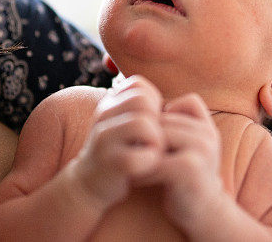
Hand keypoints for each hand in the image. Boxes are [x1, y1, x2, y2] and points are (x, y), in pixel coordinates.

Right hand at [70, 75, 164, 207]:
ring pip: (142, 123)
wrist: (88, 186)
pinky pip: (139, 155)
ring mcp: (104, 139)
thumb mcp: (125, 125)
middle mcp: (103, 116)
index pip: (138, 85)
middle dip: (157, 119)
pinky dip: (150, 161)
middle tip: (156, 139)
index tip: (152, 121)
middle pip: (142, 101)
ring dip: (157, 140)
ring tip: (153, 152)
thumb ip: (143, 110)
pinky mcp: (110, 163)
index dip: (153, 102)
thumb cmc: (118, 152)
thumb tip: (182, 100)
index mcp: (109, 104)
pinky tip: (147, 168)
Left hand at [136, 93, 225, 231]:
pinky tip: (138, 180)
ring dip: (142, 152)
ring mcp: (202, 150)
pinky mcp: (191, 168)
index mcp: (206, 126)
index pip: (177, 104)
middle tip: (129, 150)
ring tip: (133, 164)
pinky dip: (144, 170)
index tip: (147, 139)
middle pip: (163, 121)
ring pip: (159, 137)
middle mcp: (207, 135)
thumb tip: (144, 101)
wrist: (204, 212)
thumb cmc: (187, 177)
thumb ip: (176, 123)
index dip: (158, 119)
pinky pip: (157, 160)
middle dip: (145, 136)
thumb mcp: (187, 145)